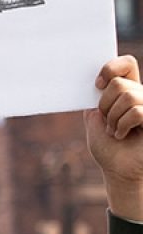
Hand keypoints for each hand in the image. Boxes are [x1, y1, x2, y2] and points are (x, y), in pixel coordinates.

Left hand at [85, 55, 142, 220]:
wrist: (118, 170)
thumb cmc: (108, 147)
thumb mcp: (95, 119)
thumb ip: (96, 99)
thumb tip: (95, 82)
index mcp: (127, 90)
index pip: (126, 63)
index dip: (111, 68)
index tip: (97, 86)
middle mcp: (142, 95)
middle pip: (119, 83)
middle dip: (105, 105)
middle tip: (107, 121)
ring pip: (128, 96)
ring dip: (113, 118)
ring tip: (115, 131)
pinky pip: (136, 111)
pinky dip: (122, 125)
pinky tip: (122, 135)